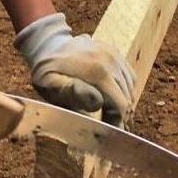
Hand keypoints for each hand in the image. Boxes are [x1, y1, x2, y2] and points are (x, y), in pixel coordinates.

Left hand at [15, 12, 133, 125]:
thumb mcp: (50, 83)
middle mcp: (110, 60)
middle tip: (109, 127)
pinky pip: (129, 76)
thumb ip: (72, 93)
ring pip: (131, 88)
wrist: (47, 44)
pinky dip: (126, 90)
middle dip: (121, 116)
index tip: (109, 133)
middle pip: (128, 97)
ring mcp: (114, 54)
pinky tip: (114, 98)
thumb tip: (97, 102)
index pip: (121, 105)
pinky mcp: (114, 52)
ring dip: (124, 103)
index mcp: (98, 71)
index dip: (118, 123)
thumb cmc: (47, 70)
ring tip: (111, 115)